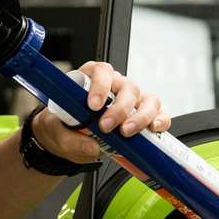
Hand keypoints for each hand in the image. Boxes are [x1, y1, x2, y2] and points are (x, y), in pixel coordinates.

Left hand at [30, 61, 171, 164]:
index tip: (93, 105)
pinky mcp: (144, 115)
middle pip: (127, 87)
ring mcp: (132, 100)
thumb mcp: (57, 132)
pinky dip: (161, 120)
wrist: (69, 138)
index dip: (100, 85)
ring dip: (141, 116)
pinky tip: (154, 129)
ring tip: (127, 132)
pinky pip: (159, 113)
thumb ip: (71, 140)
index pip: (102, 71)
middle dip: (120, 108)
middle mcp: (116, 86)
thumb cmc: (64, 126)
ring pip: (147, 99)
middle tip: (106, 126)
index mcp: (92, 79)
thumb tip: (92, 147)